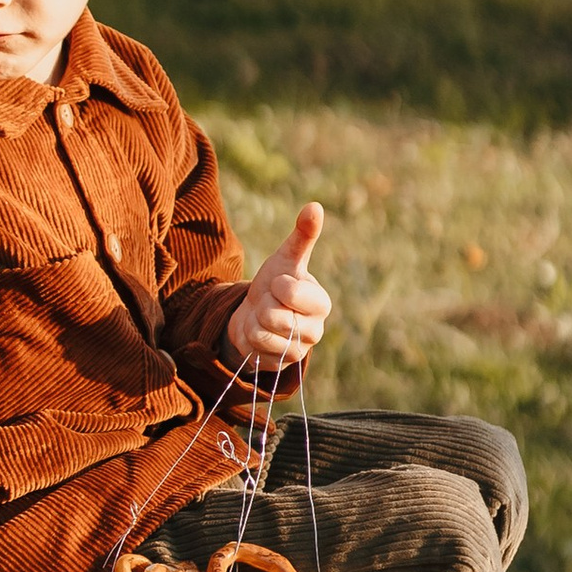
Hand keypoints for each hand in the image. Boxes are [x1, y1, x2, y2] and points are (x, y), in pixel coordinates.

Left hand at [227, 202, 331, 372]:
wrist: (255, 316)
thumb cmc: (274, 284)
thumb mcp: (285, 259)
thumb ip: (302, 236)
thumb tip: (315, 206)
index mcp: (321, 303)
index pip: (290, 291)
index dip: (276, 284)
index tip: (279, 284)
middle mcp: (316, 330)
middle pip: (273, 313)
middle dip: (263, 303)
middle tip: (269, 302)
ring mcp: (299, 350)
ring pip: (263, 330)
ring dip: (255, 320)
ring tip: (264, 317)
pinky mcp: (281, 366)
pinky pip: (255, 347)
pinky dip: (250, 336)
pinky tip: (259, 333)